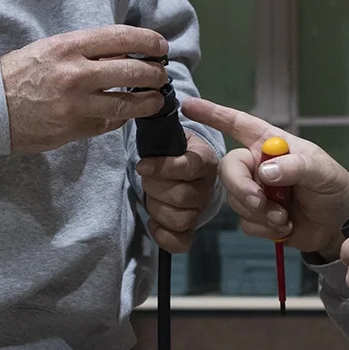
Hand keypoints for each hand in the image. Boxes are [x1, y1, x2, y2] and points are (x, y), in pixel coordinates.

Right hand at [0, 26, 171, 155]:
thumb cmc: (20, 73)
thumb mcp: (51, 49)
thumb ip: (87, 51)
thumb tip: (126, 54)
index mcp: (69, 46)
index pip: (122, 38)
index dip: (149, 42)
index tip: (161, 47)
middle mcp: (76, 74)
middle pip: (133, 72)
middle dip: (155, 74)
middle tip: (160, 75)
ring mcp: (77, 104)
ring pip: (128, 103)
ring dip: (148, 101)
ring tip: (155, 99)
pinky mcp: (75, 129)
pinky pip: (110, 123)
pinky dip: (122, 118)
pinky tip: (126, 113)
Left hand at [137, 127, 217, 253]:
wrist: (178, 167)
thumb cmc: (170, 150)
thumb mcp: (169, 135)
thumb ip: (161, 127)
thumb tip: (151, 106)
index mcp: (204, 160)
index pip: (188, 167)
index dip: (163, 168)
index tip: (141, 166)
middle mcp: (207, 186)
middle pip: (183, 197)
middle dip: (155, 188)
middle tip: (146, 178)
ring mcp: (200, 209)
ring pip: (182, 219)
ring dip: (157, 209)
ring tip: (150, 196)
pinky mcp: (191, 229)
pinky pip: (182, 243)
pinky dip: (163, 236)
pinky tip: (152, 223)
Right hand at [181, 96, 348, 257]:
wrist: (340, 225)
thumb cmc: (334, 187)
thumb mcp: (321, 171)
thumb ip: (295, 167)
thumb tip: (264, 172)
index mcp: (270, 144)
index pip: (237, 124)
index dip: (213, 114)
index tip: (189, 106)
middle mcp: (258, 165)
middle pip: (229, 170)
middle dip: (242, 188)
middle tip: (260, 202)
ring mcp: (256, 192)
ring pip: (236, 200)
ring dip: (260, 213)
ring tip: (285, 218)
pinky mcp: (257, 218)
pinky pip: (246, 223)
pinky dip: (265, 229)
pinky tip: (285, 227)